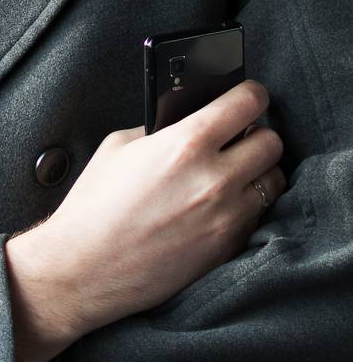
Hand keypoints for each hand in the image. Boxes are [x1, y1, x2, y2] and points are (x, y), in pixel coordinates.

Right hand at [6, 79, 284, 361]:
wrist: (86, 267)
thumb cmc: (95, 205)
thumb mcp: (120, 146)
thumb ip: (162, 129)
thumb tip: (191, 121)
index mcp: (185, 144)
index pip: (247, 103)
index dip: (252, 94)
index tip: (250, 96)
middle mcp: (215, 180)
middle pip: (272, 142)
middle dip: (258, 134)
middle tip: (241, 136)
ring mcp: (227, 218)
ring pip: (274, 181)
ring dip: (258, 172)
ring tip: (235, 172)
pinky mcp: (229, 249)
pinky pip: (259, 216)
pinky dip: (247, 206)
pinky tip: (222, 205)